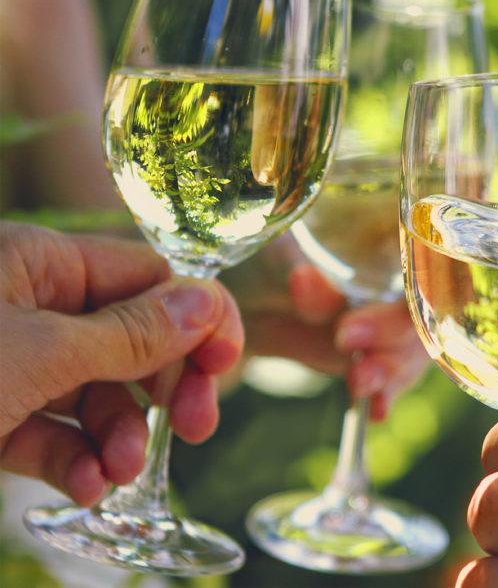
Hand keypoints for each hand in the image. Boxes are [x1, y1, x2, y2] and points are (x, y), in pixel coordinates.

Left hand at [0, 221, 243, 505]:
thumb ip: (129, 333)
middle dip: (161, 389)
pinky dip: (73, 461)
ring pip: (91, 393)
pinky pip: (49, 432)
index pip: (146, 276)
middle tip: (196, 427)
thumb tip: (208, 304)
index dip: (195, 317)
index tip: (225, 362)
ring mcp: (7, 362)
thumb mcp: (35, 353)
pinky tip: (84, 486)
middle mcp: (26, 305)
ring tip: (120, 473)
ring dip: (118, 437)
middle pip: (128, 339)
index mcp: (36, 263)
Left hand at [235, 241, 431, 420]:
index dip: (434, 270)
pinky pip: (395, 375)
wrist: (247, 300)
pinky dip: (387, 393)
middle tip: (348, 337)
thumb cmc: (266, 257)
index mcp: (394, 229)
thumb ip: (298, 273)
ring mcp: (397, 318)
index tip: (415, 290)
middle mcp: (408, 274)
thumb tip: (307, 280)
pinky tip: (376, 410)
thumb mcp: (277, 258)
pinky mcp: (380, 354)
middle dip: (396, 328)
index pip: (432, 246)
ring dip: (392, 367)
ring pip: (416, 345)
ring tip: (359, 383)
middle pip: (429, 304)